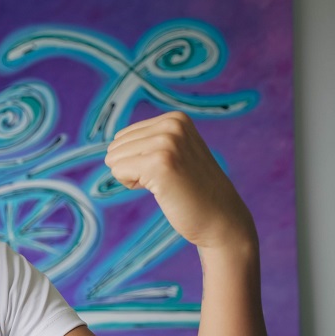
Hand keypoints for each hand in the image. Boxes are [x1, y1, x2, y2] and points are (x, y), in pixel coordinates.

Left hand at [105, 112, 256, 252]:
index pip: (123, 137)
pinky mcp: (159, 163)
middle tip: (166, 179)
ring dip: (134, 177)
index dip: (138, 160)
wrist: (220, 217)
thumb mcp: (176, 152)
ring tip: (165, 183)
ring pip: (114, 158)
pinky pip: (118, 170)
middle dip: (133, 168)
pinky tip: (160, 190)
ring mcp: (167, 142)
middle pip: (116, 146)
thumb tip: (113, 142)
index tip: (168, 169)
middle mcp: (172, 125)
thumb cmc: (192, 189)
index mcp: (175, 118)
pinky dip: (132, 184)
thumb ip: (151, 140)